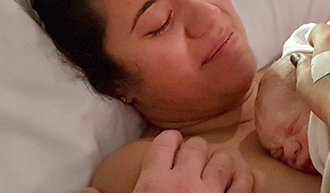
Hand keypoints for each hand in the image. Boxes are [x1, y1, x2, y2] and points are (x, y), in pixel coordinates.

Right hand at [82, 130, 253, 192]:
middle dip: (196, 151)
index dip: (170, 142)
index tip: (172, 147)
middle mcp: (185, 181)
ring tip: (215, 171)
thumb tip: (85, 190)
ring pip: (223, 160)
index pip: (166, 143)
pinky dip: (245, 178)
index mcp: (154, 182)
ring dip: (220, 164)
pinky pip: (244, 182)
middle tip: (193, 162)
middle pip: (197, 146)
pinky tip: (240, 181)